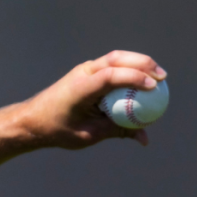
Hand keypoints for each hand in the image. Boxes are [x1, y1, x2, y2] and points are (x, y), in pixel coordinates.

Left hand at [18, 50, 166, 148]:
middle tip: (163, 78)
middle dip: (143, 64)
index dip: (133, 78)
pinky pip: (112, 66)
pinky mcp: (87, 72)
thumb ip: (116, 131)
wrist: (32, 120)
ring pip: (115, 58)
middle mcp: (82, 73)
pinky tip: (144, 79)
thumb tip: (144, 138)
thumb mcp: (88, 135)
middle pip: (116, 59)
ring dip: (138, 63)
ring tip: (159, 76)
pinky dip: (129, 69)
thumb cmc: (57, 130)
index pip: (109, 75)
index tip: (153, 86)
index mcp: (80, 88)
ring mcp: (84, 70)